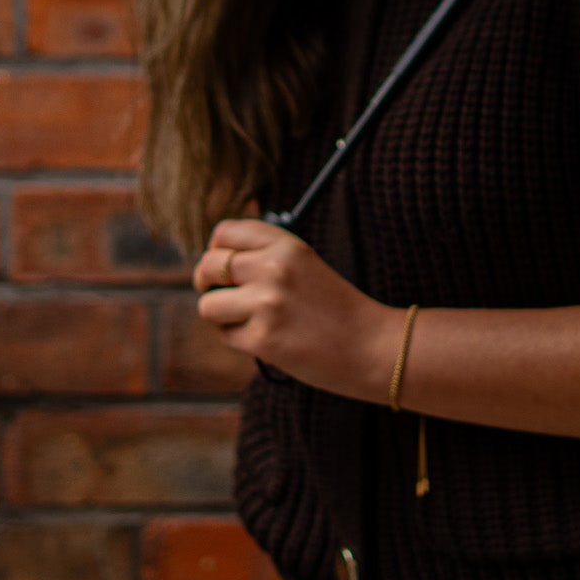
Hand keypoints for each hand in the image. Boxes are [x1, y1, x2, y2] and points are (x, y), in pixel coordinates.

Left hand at [194, 219, 396, 402]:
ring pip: (208, 305)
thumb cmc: (336, 309)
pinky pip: (227, 336)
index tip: (223, 267)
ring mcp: (268, 303)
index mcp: (287, 245)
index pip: (224, 233)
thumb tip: (212, 262)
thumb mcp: (305, 266)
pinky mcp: (263, 339)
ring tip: (251, 322)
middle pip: (208, 266)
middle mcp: (274, 267)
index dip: (215, 250)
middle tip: (223, 298)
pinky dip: (240, 341)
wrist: (372, 346)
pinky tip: (269, 341)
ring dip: (222, 317)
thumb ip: (265, 257)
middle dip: (207, 285)